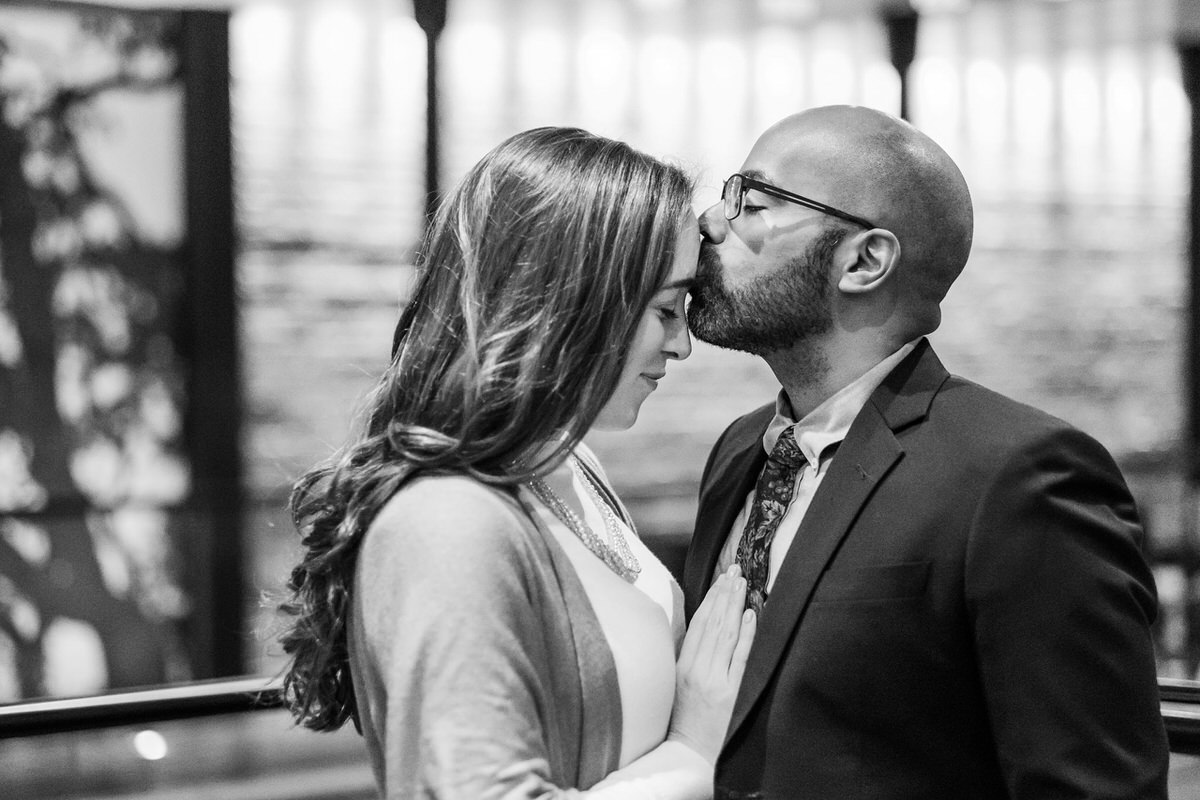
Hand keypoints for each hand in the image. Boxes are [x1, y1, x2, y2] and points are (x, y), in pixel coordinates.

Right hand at [668, 564, 756, 763]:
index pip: (698, 623)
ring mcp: (715, 680)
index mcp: (682, 665)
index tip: (720, 578)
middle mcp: (697, 669)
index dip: (710, 598)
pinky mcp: (731, 693)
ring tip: (743, 584)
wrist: (687, 752)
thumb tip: (702, 625)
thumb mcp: (676, 683)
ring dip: (735, 605)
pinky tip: (751, 615)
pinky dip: (746, 634)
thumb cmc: (681, 718)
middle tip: (735, 570)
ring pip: (726, 634)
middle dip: (725, 593)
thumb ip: (687, 656)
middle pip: (713, 623)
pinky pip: (740, 657)